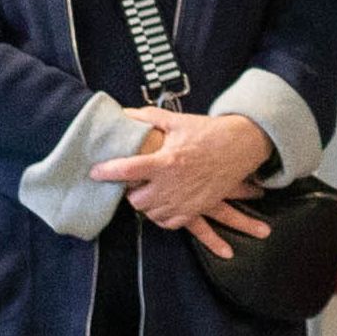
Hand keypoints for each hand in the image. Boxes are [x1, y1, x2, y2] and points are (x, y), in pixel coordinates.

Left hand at [93, 109, 278, 255]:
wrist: (242, 146)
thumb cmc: (209, 132)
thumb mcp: (178, 121)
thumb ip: (148, 118)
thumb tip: (123, 112)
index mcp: (166, 161)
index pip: (127, 170)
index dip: (106, 172)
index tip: (94, 172)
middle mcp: (173, 184)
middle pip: (135, 199)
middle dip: (130, 191)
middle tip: (132, 181)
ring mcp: (185, 200)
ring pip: (150, 213)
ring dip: (145, 204)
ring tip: (146, 191)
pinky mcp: (196, 208)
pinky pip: (169, 222)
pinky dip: (161, 216)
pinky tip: (160, 204)